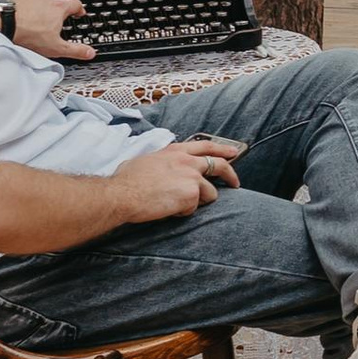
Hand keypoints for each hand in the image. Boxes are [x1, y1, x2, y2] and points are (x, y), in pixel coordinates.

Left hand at [11, 0, 95, 60]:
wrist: (1, 24)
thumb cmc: (27, 33)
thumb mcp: (55, 47)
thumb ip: (75, 50)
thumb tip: (89, 53)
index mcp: (58, 8)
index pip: (75, 4)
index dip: (79, 9)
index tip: (79, 13)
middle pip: (57, 3)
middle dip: (56, 13)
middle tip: (54, 24)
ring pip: (39, 3)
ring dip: (39, 11)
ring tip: (35, 24)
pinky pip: (24, 3)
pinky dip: (24, 10)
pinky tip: (21, 21)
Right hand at [112, 136, 242, 224]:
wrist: (122, 194)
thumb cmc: (126, 180)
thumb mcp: (146, 161)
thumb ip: (162, 162)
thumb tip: (160, 168)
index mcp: (175, 151)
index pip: (205, 146)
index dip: (222, 149)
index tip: (234, 152)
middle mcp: (187, 161)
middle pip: (220, 165)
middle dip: (231, 175)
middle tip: (235, 182)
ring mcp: (192, 176)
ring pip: (209, 193)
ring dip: (196, 202)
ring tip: (175, 204)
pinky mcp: (192, 193)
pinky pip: (194, 207)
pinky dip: (183, 212)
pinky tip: (168, 209)